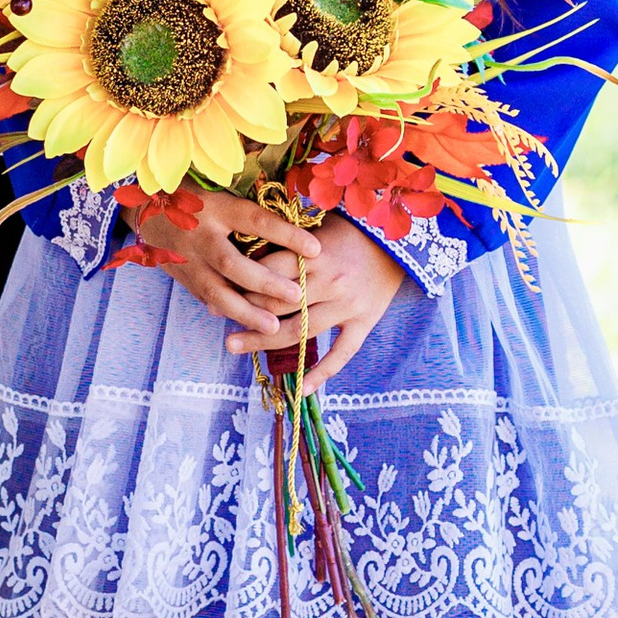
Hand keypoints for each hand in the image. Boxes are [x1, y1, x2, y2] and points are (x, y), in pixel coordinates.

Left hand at [150, 193, 406, 371]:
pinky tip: (301, 389)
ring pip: (300, 331)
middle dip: (243, 310)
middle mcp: (330, 282)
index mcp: (315, 255)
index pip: (269, 272)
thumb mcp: (317, 228)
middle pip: (278, 303)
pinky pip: (342, 354)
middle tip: (215, 313)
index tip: (217, 285)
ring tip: (232, 345)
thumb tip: (244, 256)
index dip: (241, 280)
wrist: (402, 241)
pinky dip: (322, 373)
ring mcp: (348, 306)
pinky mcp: (365, 322)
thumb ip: (287, 244)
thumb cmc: (352, 230)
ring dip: (264, 341)